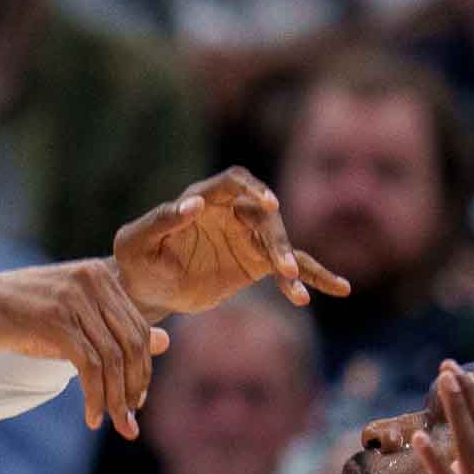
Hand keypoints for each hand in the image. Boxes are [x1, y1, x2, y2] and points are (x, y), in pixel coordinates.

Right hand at [0, 260, 166, 439]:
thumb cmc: (20, 315)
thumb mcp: (72, 318)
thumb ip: (114, 328)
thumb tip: (165, 342)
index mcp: (100, 276)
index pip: (138, 329)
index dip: (142, 371)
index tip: (135, 402)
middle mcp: (92, 281)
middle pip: (132, 345)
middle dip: (133, 390)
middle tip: (129, 422)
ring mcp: (73, 299)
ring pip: (113, 360)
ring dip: (116, 401)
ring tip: (114, 426)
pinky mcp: (55, 320)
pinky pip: (90, 367)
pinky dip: (95, 398)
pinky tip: (91, 417)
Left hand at [113, 167, 348, 315]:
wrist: (145, 291)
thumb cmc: (135, 261)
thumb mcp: (135, 242)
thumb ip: (160, 220)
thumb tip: (193, 204)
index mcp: (203, 199)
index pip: (235, 183)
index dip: (253, 189)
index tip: (270, 205)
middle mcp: (230, 213)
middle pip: (264, 216)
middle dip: (276, 240)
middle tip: (282, 267)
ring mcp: (246, 238)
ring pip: (279, 243)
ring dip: (291, 263)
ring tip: (297, 289)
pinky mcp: (255, 264)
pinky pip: (288, 268)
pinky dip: (312, 277)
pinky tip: (338, 288)